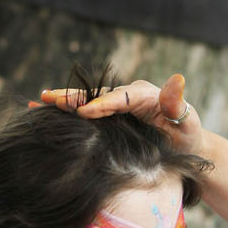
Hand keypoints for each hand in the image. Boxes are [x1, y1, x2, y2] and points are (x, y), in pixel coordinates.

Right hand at [38, 73, 203, 149]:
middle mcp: (128, 96)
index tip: (85, 112)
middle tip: (49, 98)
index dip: (102, 104)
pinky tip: (43, 112)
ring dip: (64, 102)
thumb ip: (178, 103)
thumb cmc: (187, 137)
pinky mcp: (110, 117)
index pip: (121, 98)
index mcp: (145, 95)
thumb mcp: (188, 122)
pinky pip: (86, 112)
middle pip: (97, 95)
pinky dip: (66, 112)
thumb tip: (178, 79)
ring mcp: (117, 106)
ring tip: (40, 102)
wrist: (184, 147)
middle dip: (73, 97)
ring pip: (87, 102)